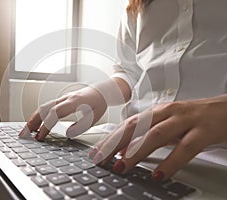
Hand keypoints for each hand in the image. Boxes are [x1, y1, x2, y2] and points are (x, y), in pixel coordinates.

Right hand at [19, 86, 106, 139]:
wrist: (102, 91)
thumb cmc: (99, 103)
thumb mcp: (94, 117)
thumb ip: (81, 126)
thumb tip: (67, 134)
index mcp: (73, 102)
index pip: (54, 113)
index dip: (45, 125)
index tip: (40, 136)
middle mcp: (65, 99)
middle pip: (44, 108)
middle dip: (32, 121)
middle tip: (24, 134)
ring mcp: (62, 99)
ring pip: (44, 107)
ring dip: (34, 119)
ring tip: (28, 131)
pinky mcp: (62, 101)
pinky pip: (48, 107)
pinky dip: (40, 116)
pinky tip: (37, 125)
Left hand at [89, 94, 226, 180]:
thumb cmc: (194, 118)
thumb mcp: (167, 124)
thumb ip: (148, 135)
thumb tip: (125, 151)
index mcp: (157, 112)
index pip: (127, 125)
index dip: (110, 138)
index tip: (97, 152)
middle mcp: (167, 113)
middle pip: (136, 127)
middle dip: (115, 144)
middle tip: (100, 159)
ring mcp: (185, 120)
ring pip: (156, 135)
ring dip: (136, 152)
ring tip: (122, 167)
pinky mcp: (203, 131)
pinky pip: (185, 148)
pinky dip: (170, 162)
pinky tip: (159, 174)